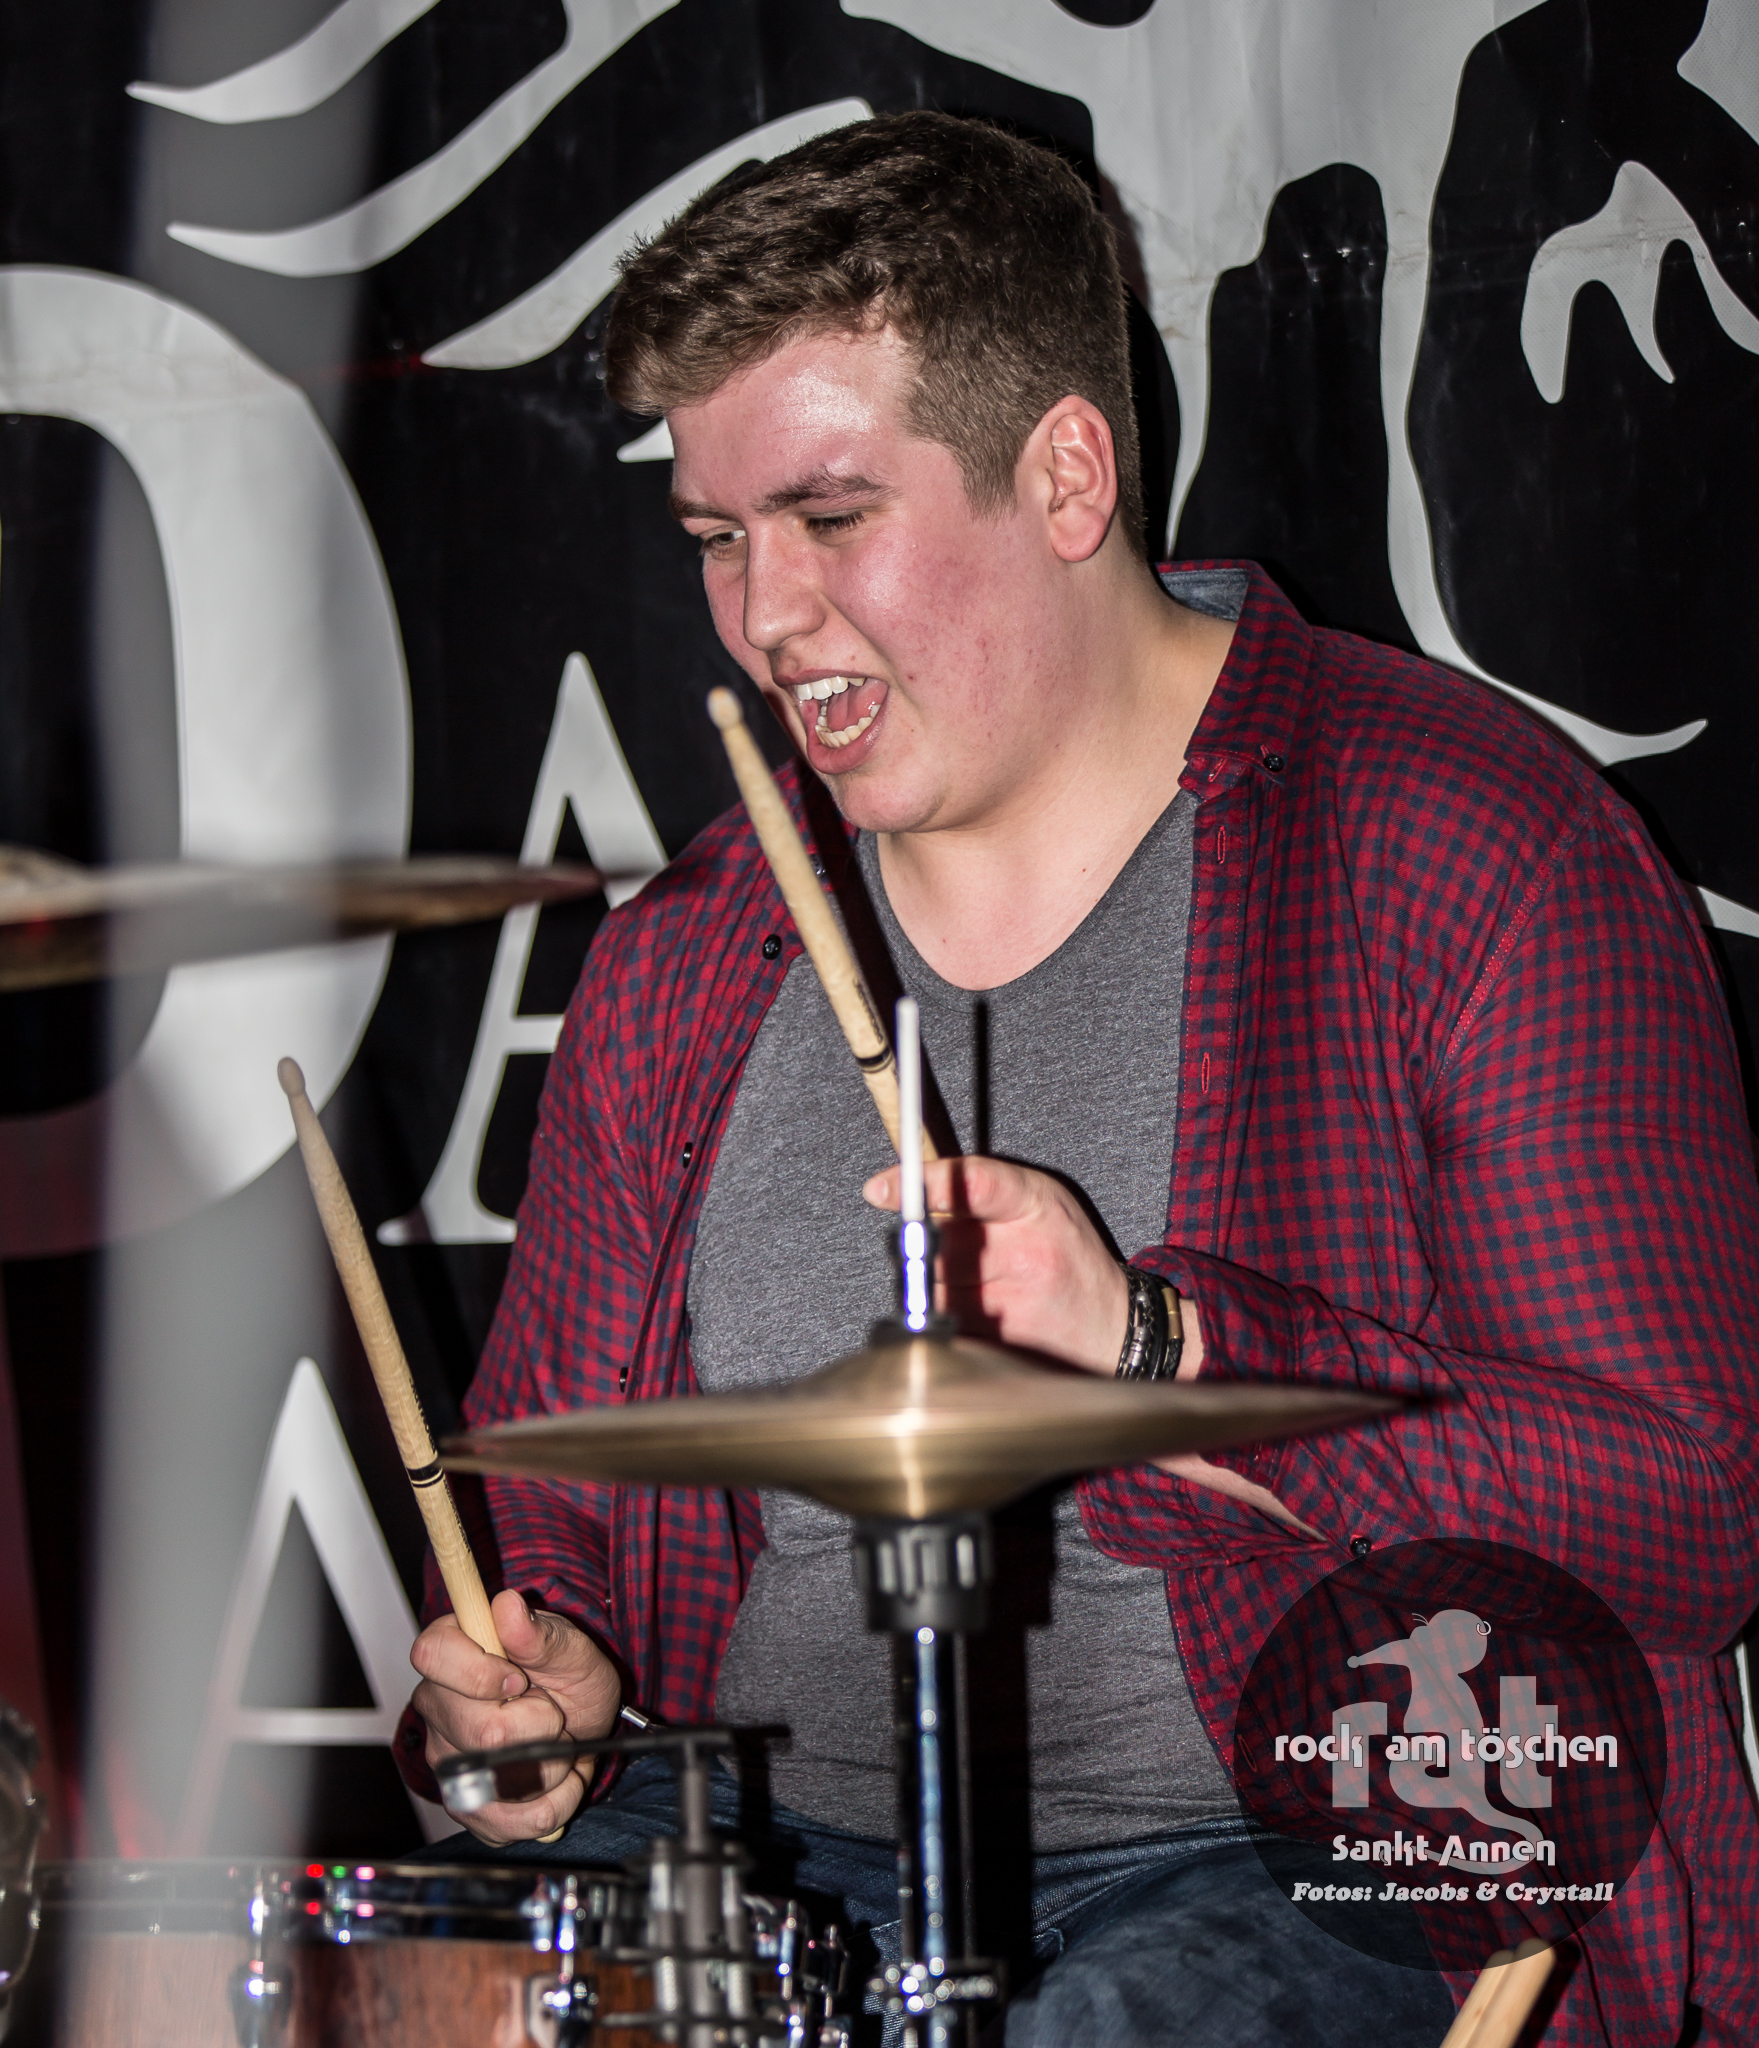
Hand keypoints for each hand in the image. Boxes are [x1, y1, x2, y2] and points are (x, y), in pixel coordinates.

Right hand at [410, 1589, 620, 1843]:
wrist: (581, 1723)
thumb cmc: (568, 1676)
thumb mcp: (570, 1647)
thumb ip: (540, 1633)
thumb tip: (508, 1605)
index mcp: (451, 1653)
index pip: (432, 1655)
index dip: (480, 1672)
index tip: (520, 1679)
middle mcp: (437, 1708)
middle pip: (482, 1731)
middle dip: (542, 1725)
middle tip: (554, 1711)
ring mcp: (447, 1762)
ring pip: (501, 1782)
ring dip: (553, 1766)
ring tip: (559, 1743)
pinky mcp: (466, 1808)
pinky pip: (511, 1823)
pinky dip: (554, 1804)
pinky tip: (560, 1780)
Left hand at [863, 1154, 1128, 1373]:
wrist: (1112, 1325)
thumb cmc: (1072, 1256)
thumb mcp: (1041, 1200)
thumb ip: (981, 1187)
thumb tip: (911, 1182)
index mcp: (1036, 1206)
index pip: (972, 1184)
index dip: (922, 1184)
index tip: (881, 1188)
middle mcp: (1022, 1254)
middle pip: (936, 1240)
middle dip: (923, 1240)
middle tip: (935, 1240)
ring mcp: (1005, 1302)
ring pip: (930, 1281)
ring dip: (933, 1276)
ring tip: (974, 1276)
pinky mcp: (990, 1338)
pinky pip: (939, 1314)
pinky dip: (943, 1307)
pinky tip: (976, 1304)